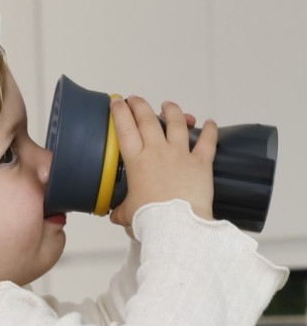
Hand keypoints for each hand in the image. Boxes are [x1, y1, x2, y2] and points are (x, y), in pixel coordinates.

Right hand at [109, 96, 217, 226]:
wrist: (175, 225)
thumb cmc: (151, 219)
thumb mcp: (128, 214)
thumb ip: (121, 211)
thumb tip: (116, 215)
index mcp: (136, 161)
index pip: (124, 129)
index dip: (119, 112)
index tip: (117, 102)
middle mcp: (157, 152)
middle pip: (147, 119)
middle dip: (139, 105)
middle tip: (135, 99)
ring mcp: (180, 155)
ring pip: (176, 123)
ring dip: (171, 110)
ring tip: (167, 105)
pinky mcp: (201, 163)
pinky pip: (207, 142)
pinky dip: (210, 130)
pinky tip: (210, 123)